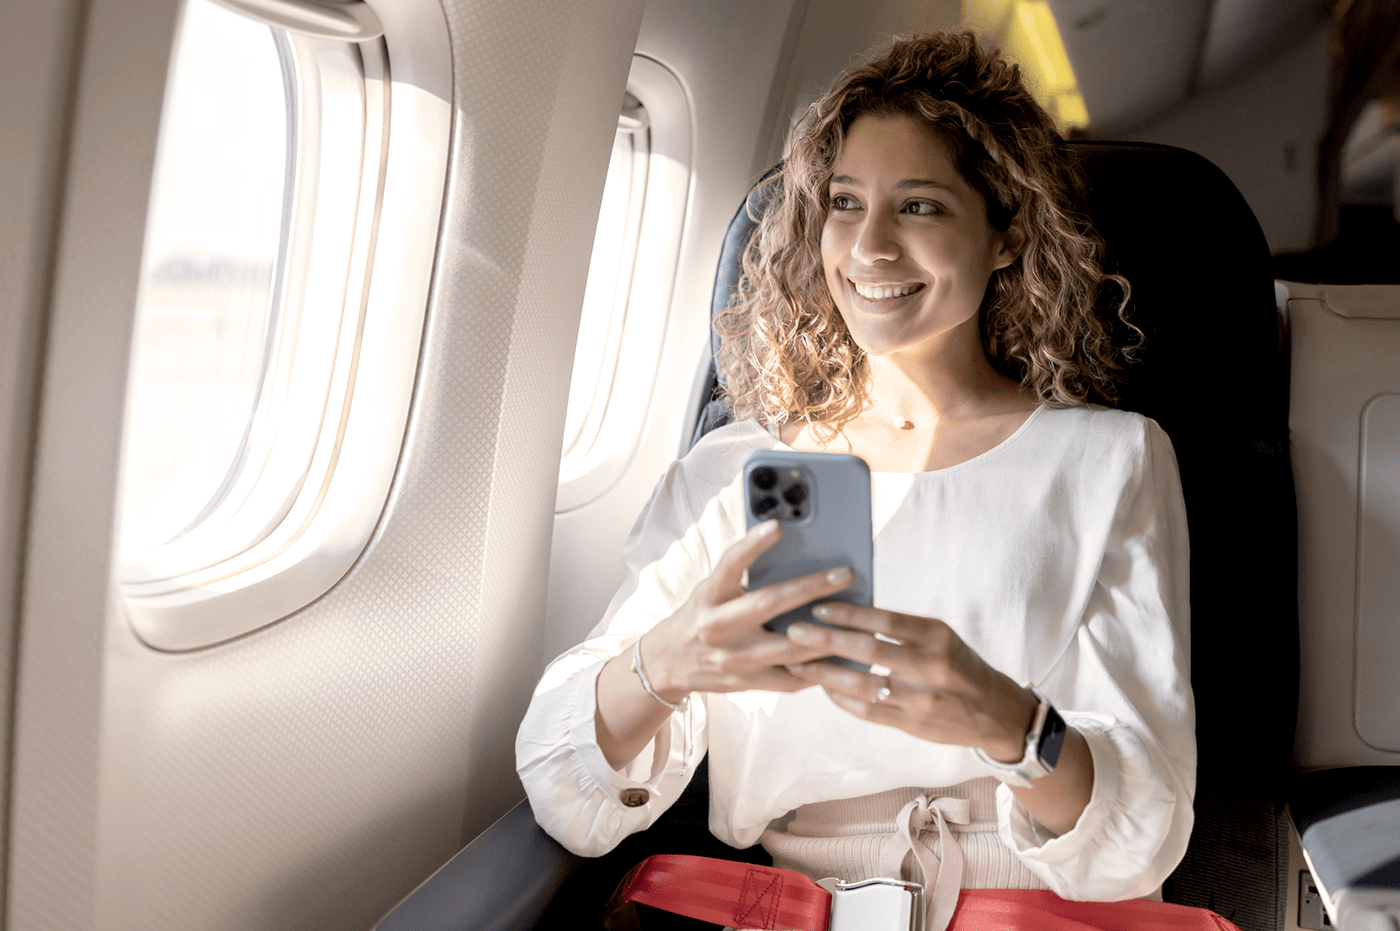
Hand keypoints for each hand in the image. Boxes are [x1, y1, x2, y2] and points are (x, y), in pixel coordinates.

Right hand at [595, 520, 857, 768]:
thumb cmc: (700, 615)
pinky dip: (818, 667)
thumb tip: (792, 552)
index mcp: (709, 595)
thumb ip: (742, 576)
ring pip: (789, 648)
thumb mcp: (711, 590)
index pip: (730, 564)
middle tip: (845, 574)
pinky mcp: (746, 683)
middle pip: (769, 604)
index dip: (753, 544)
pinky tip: (841, 655)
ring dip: (827, 634)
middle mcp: (718, 626)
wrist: (668, 663)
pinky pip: (791, 678)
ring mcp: (733, 659)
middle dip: (812, 588)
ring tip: (857, 621)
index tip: (779, 525)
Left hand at [783, 603, 1037, 760]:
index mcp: (938, 636)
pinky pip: (867, 711)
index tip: (817, 606)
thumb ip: (901, 629)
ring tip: (797, 663)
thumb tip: (847, 613)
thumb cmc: (960, 665)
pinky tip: (823, 686)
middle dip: (825, 640)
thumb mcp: (941, 637)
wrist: (996, 713)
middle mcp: (931, 667)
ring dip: (824, 673)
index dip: (848, 613)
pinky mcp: (912, 725)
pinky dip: (841, 698)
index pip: (884, 620)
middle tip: (793, 632)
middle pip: (868, 650)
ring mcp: (921, 700)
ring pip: (861, 685)